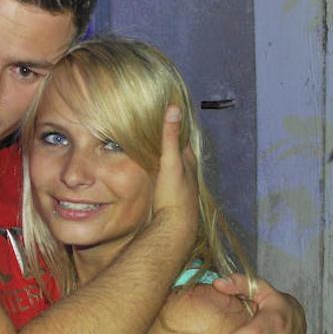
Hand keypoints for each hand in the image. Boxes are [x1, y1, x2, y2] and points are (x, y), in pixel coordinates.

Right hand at [152, 105, 198, 231]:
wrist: (174, 226)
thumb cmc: (174, 194)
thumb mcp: (171, 162)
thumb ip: (170, 137)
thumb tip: (174, 108)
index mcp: (188, 159)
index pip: (182, 134)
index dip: (172, 122)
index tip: (161, 110)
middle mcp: (187, 169)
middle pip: (175, 148)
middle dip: (165, 137)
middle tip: (148, 124)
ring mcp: (179, 182)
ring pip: (169, 162)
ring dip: (159, 153)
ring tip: (144, 142)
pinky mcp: (170, 193)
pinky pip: (162, 173)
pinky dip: (156, 166)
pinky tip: (147, 166)